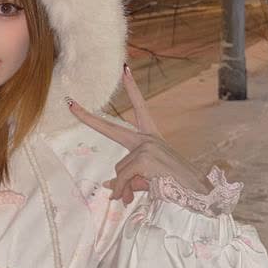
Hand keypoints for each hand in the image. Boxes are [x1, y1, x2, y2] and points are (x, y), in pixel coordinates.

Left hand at [66, 65, 209, 204]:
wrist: (198, 195)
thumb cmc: (176, 187)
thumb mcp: (149, 180)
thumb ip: (127, 181)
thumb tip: (109, 188)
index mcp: (152, 137)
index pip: (140, 108)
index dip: (132, 89)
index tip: (125, 69)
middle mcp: (148, 138)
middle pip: (111, 128)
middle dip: (87, 117)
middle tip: (69, 102)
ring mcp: (147, 146)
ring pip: (119, 170)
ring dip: (126, 187)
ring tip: (144, 194)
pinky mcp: (144, 158)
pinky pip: (123, 178)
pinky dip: (125, 191)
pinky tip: (135, 197)